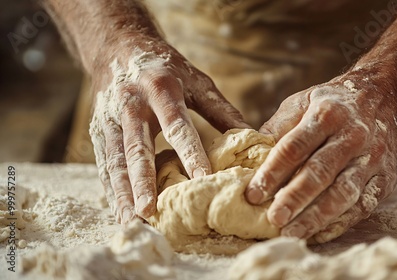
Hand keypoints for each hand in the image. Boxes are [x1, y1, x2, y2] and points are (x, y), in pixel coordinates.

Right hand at [89, 35, 248, 223]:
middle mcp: (131, 105)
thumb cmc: (165, 67)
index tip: (203, 181)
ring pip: (114, 160)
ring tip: (131, 221)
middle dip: (142, 181)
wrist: (118, 47)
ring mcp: (110, 118)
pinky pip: (103, 163)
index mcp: (160, 89)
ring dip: (122, 193)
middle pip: (136, 147)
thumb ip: (221, 109)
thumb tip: (252, 137)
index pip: (177, 126)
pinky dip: (111, 189)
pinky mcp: (97, 130)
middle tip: (150, 211)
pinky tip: (119, 211)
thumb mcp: (195, 80)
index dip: (190, 154)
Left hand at [245, 74, 396, 241]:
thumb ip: (279, 128)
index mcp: (327, 114)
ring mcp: (372, 158)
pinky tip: (319, 233)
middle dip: (294, 198)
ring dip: (316, 216)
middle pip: (320, 172)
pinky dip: (341, 222)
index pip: (294, 147)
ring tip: (293, 232)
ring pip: (343, 193)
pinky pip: (363, 204)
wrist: (387, 96)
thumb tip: (251, 156)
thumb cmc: (335, 103)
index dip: (272, 172)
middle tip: (273, 219)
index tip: (253, 194)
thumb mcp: (303, 101)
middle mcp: (352, 136)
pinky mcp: (386, 177)